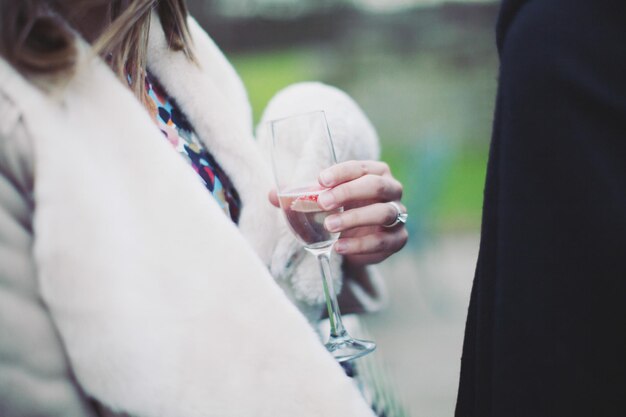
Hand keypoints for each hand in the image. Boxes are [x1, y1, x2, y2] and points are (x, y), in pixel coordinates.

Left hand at [269, 160, 407, 266]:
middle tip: (323, 203)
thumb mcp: (320, 202)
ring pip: (383, 213)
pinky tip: (340, 247)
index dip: (342, 172)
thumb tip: (271, 195)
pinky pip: (384, 241)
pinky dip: (361, 245)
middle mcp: (391, 190)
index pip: (361, 167)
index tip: (320, 179)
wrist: (356, 243)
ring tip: (330, 226)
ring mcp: (397, 215)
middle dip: (349, 192)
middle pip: (377, 186)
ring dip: (355, 219)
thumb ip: (299, 197)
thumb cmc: (339, 212)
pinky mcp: (398, 239)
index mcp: (375, 173)